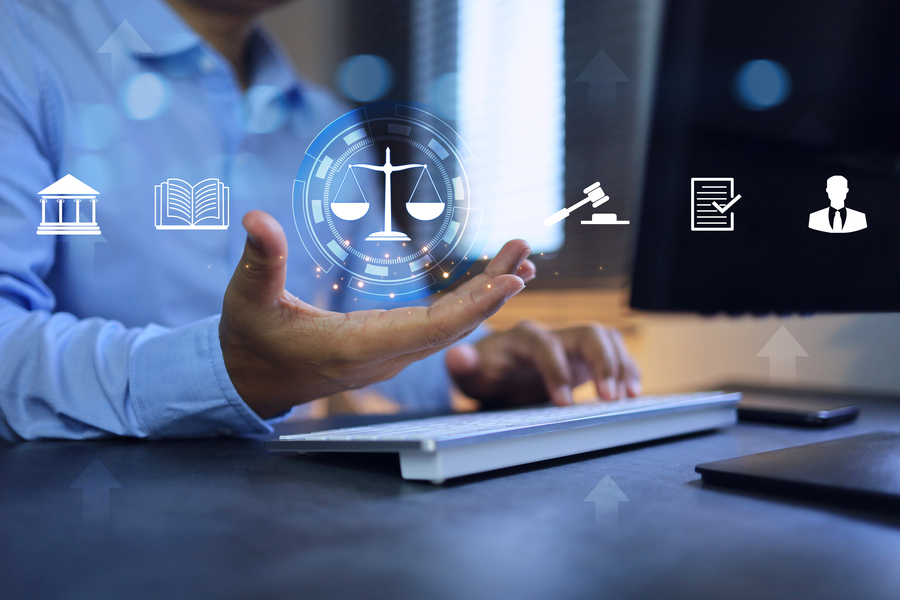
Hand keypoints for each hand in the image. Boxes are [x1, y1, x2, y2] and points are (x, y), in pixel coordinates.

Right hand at [220, 211, 532, 417]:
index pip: (429, 328)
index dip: (473, 307)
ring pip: (451, 328)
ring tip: (519, 262)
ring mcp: (391, 354)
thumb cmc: (249, 341)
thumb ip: (258, 259)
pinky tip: (487, 284)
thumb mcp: (247, 299)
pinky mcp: (390, 347)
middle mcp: (385, 355)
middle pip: (453, 326)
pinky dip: (467, 303)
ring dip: (486, 296)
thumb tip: (256, 217)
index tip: (510, 282)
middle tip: (525, 255)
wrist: (251, 381)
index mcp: (357, 347)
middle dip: (493, 292)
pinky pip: (440, 327)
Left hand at [445, 321, 641, 407]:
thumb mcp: (470, 373)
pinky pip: (615, 352)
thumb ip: (464, 365)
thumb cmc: (484, 373)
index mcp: (522, 338)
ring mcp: (572, 344)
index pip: (545, 345)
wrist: (497, 372)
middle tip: (609, 398)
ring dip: (620, 366)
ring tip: (625, 398)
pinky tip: (633, 393)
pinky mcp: (587, 357)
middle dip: (602, 362)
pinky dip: (627, 369)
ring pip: (605, 339)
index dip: (556, 370)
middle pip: (586, 334)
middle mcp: (552, 335)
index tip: (562, 402)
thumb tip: (455, 357)